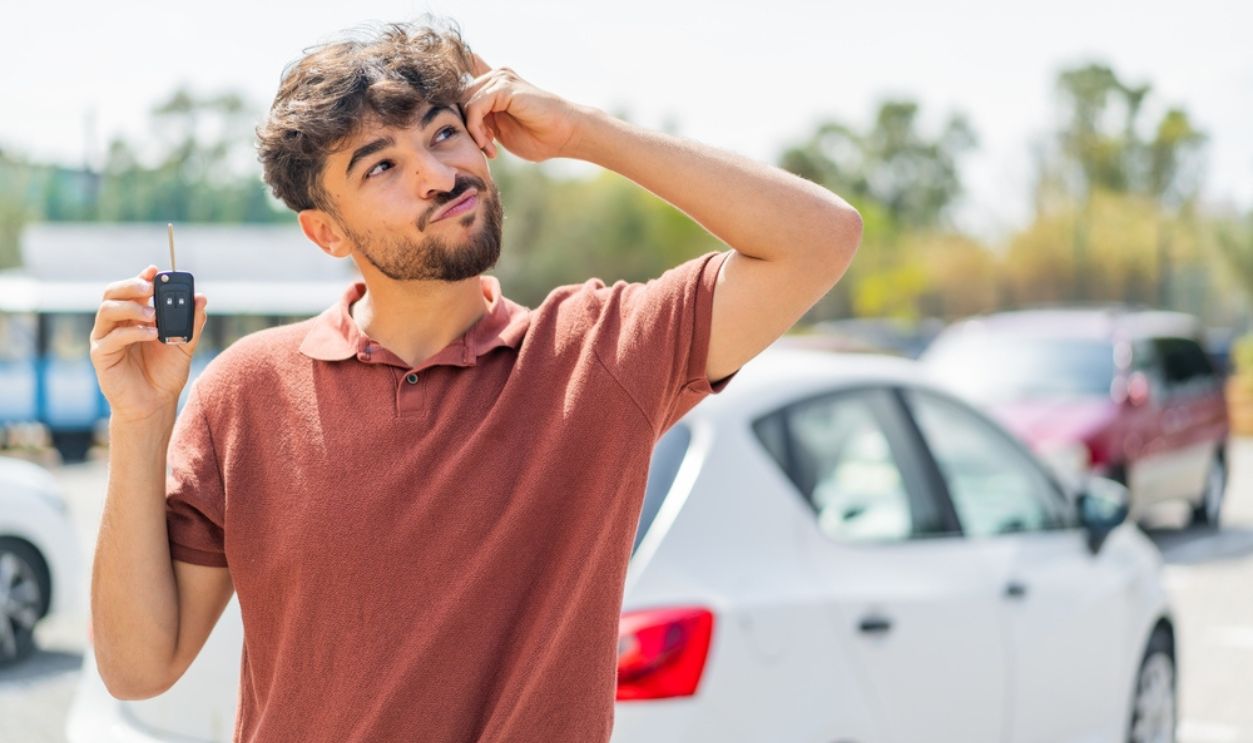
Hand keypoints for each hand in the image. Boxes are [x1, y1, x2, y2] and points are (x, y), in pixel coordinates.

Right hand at [89, 265, 207, 423]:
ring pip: (107, 310)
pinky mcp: (101, 355)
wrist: (155, 403)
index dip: (141, 277)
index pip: (131, 289)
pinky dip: (133, 331)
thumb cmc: (166, 373)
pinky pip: (112, 337)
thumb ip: (192, 323)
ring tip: (154, 315)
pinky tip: (152, 334)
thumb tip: (201, 298)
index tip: (156, 271)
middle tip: (150, 288)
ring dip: (132, 307)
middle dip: (131, 286)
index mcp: (133, 316)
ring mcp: (105, 337)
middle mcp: (116, 323)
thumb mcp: (185, 345)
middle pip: (112, 293)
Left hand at [460, 52, 590, 162]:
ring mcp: (501, 79)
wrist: (566, 135)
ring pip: (464, 101)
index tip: (459, 128)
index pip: (463, 79)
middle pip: (458, 96)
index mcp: (495, 85)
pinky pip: (475, 106)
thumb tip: (455, 124)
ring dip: (472, 130)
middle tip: (485, 147)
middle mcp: (497, 76)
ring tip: (489, 148)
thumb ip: (481, 120)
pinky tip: (489, 144)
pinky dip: (476, 129)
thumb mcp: (500, 129)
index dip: (454, 98)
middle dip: (465, 125)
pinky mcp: (505, 87)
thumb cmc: (539, 137)